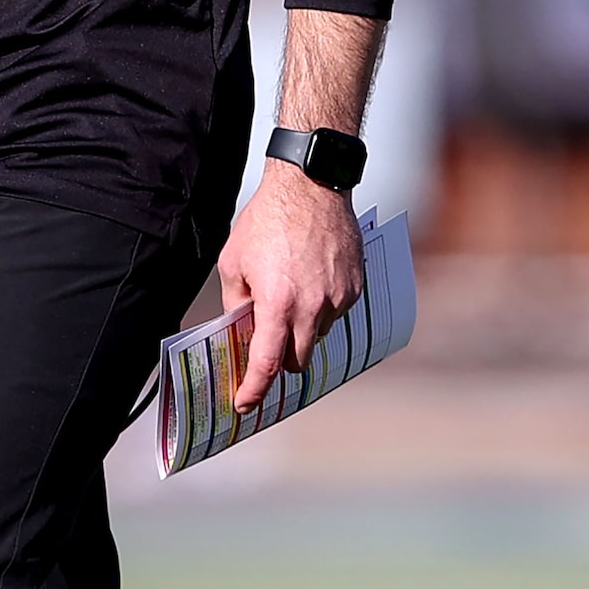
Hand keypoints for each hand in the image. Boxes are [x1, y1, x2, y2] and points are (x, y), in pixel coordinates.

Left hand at [218, 159, 363, 413]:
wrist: (310, 185)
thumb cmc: (266, 219)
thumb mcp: (234, 261)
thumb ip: (235, 302)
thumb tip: (239, 329)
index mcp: (277, 303)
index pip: (266, 363)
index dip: (254, 389)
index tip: (245, 404)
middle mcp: (312, 307)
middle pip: (297, 360)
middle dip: (280, 358)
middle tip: (267, 342)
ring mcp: (338, 299)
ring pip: (318, 335)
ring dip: (302, 327)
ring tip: (289, 289)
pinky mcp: (355, 287)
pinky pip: (335, 312)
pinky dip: (320, 306)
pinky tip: (309, 277)